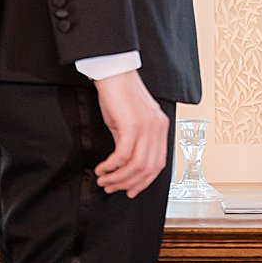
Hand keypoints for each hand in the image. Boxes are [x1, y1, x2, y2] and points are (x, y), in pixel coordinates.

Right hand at [92, 70, 168, 197]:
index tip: (130, 191)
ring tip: (104, 180)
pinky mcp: (133, 125)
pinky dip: (111, 166)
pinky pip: (123, 155)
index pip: (158, 164)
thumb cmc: (120, 93)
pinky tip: (102, 168)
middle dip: (128, 184)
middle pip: (148, 169)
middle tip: (112, 188)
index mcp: (160, 128)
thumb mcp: (130, 121)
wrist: (114, 72)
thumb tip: (124, 164)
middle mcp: (158, 128)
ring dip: (118, 178)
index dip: (144, 182)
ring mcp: (147, 127)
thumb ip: (131, 142)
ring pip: (136, 166)